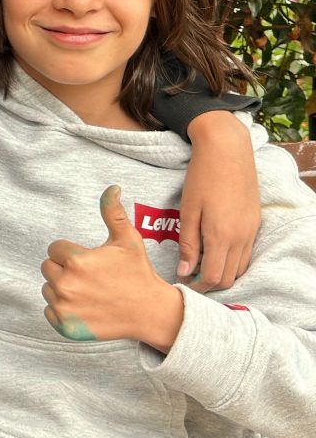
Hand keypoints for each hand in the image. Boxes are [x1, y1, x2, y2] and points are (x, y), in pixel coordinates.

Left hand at [42, 186, 182, 350]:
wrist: (150, 312)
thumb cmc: (138, 273)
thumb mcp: (128, 240)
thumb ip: (113, 213)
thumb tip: (112, 187)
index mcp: (77, 261)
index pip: (54, 249)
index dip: (72, 253)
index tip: (90, 261)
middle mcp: (66, 284)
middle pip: (47, 267)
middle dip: (65, 269)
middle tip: (90, 277)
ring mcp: (64, 307)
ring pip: (47, 288)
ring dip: (62, 288)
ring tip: (89, 291)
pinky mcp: (64, 325)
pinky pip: (49, 310)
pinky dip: (62, 309)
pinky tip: (84, 306)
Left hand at [178, 112, 260, 288]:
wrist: (228, 150)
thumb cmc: (202, 177)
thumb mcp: (188, 211)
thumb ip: (188, 244)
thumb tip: (184, 271)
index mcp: (221, 236)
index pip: (213, 277)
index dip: (198, 286)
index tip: (183, 284)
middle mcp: (240, 238)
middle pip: (228, 277)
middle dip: (210, 283)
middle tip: (190, 276)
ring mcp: (251, 231)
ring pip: (240, 267)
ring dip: (223, 272)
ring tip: (202, 264)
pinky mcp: (255, 223)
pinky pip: (247, 253)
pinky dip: (232, 259)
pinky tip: (216, 250)